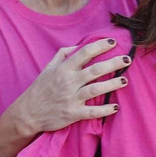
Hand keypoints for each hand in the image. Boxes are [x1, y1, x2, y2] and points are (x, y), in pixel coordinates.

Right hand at [8, 38, 128, 136]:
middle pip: (94, 70)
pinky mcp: (73, 114)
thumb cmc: (40, 89)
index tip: (112, 42)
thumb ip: (62, 55)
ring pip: (95, 89)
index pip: (84, 53)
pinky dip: (104, 110)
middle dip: (113, 63)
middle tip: (127, 59)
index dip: (99, 46)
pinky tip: (115, 107)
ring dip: (112, 84)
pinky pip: (91, 112)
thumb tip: (78, 45)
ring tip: (124, 80)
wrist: (28, 113)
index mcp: (63, 69)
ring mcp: (71, 99)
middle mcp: (68, 82)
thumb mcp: (48, 68)